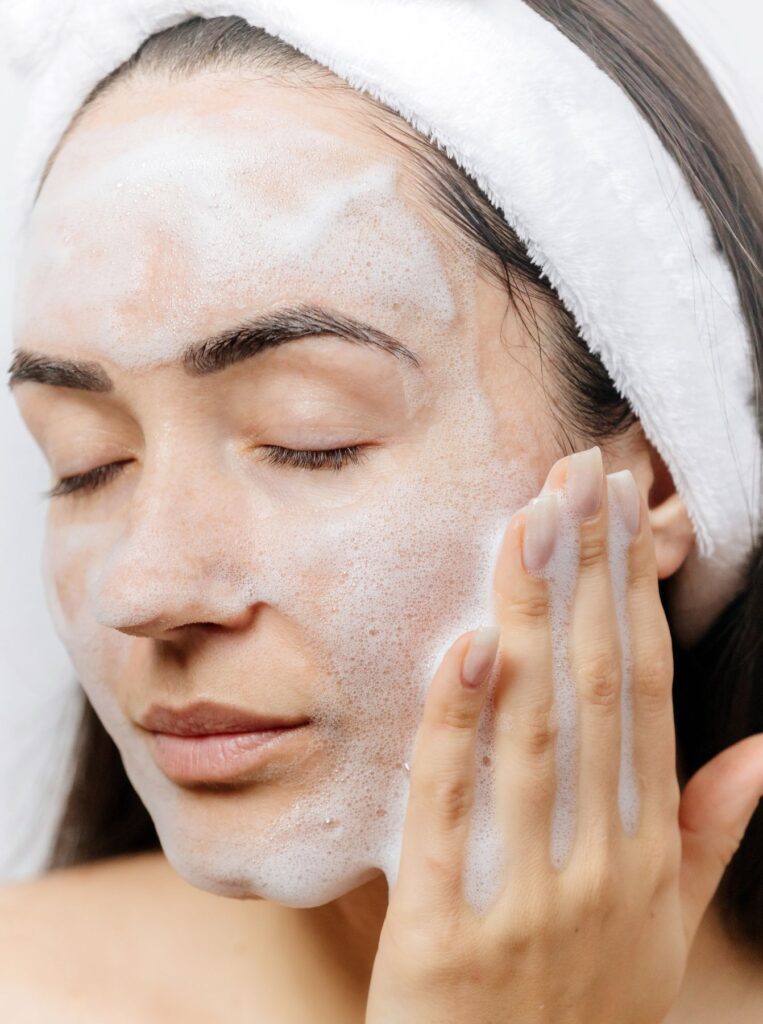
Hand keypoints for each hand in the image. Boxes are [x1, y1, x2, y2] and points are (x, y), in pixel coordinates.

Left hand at [365, 446, 762, 1023]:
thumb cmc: (585, 1014)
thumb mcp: (664, 932)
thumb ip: (706, 836)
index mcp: (648, 854)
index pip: (644, 695)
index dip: (633, 597)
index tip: (620, 514)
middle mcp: (603, 866)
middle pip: (595, 690)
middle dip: (588, 576)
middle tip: (577, 475)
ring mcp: (530, 902)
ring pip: (532, 733)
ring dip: (528, 621)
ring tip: (527, 525)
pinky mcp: (448, 938)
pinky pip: (453, 816)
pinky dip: (457, 731)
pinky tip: (464, 651)